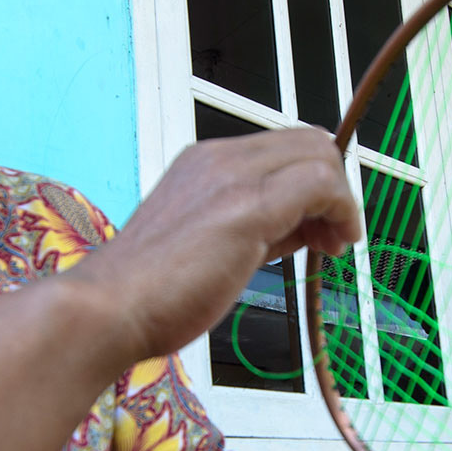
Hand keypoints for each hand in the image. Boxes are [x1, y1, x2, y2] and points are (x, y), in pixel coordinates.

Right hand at [70, 130, 361, 362]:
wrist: (108, 308)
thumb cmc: (147, 293)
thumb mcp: (206, 246)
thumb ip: (251, 228)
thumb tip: (297, 230)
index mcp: (204, 163)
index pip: (282, 149)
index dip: (312, 183)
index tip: (316, 228)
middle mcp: (218, 158)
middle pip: (308, 142)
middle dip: (334, 186)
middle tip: (331, 237)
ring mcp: (231, 177)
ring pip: (319, 155)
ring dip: (341, 200)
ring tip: (332, 246)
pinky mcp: (246, 207)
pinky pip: (321, 183)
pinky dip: (343, 210)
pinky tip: (335, 246)